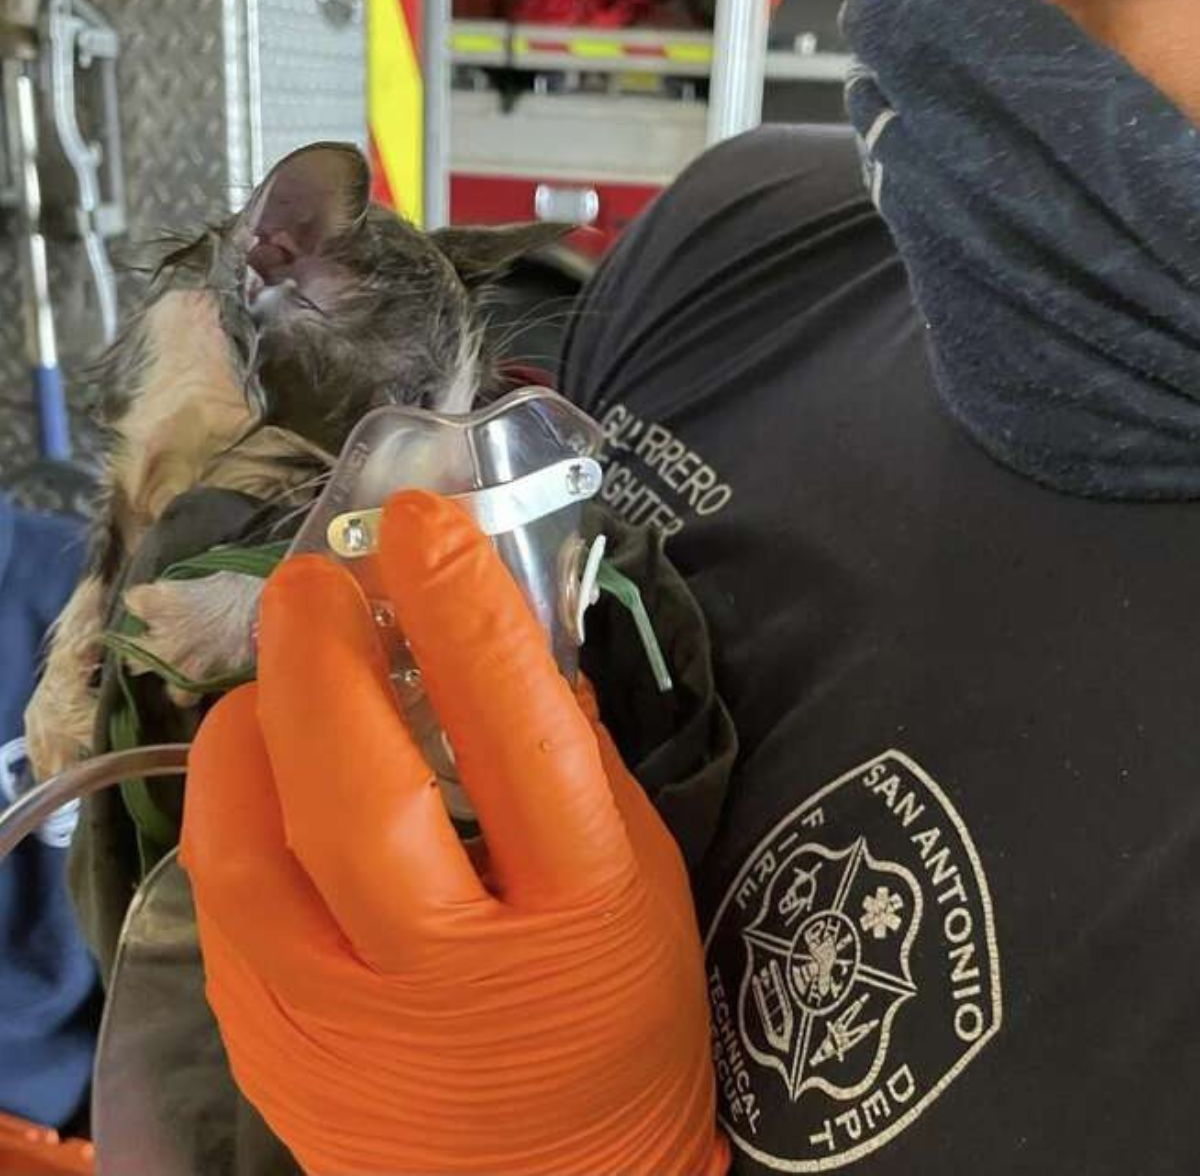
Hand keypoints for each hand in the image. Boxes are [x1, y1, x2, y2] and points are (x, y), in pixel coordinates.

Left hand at [181, 491, 727, 1174]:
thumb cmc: (624, 1020)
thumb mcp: (644, 879)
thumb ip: (577, 762)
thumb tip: (503, 648)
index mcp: (580, 907)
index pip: (517, 730)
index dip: (463, 609)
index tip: (422, 522)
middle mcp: (454, 967)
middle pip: (362, 788)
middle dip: (324, 655)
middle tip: (318, 579)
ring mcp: (347, 1020)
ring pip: (256, 846)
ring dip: (254, 724)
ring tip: (281, 664)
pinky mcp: (276, 1047)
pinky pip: (224, 899)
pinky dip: (231, 804)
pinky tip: (257, 760)